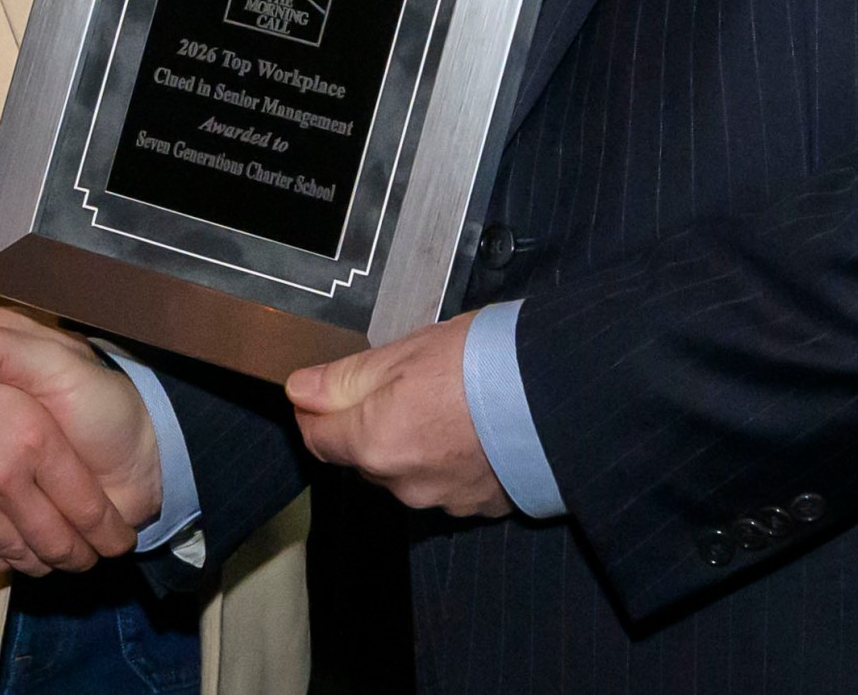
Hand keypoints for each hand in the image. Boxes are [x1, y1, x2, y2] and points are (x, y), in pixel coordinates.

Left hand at [286, 311, 508, 516]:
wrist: (558, 394)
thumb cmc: (482, 363)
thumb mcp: (405, 352)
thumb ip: (346, 377)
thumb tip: (299, 390)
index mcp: (375, 443)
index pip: (317, 439)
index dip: (313, 412)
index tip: (321, 390)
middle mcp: (402, 484)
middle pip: (363, 456)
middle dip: (369, 422)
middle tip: (400, 380)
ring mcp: (442, 501)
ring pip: (405, 471)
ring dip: (412, 441)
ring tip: (446, 399)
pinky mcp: (478, 506)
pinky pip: (446, 483)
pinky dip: (448, 458)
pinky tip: (472, 426)